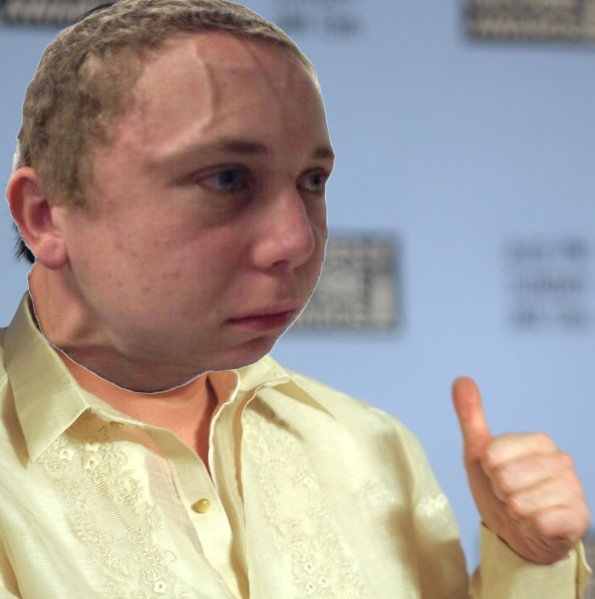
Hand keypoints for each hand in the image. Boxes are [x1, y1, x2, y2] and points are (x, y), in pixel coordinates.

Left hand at [452, 377, 589, 564]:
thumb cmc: (499, 490)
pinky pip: (539, 522)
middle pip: (505, 477)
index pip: (493, 453)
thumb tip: (461, 379)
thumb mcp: (479, 453)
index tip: (496, 475)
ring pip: (520, 501)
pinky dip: (529, 527)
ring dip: (514, 511)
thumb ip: (471, 416)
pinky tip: (536, 524)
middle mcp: (561, 461)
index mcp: (539, 441)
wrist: (518, 534)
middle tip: (509, 495)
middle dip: (500, 491)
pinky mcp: (578, 518)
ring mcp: (573, 489)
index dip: (488, 470)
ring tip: (522, 510)